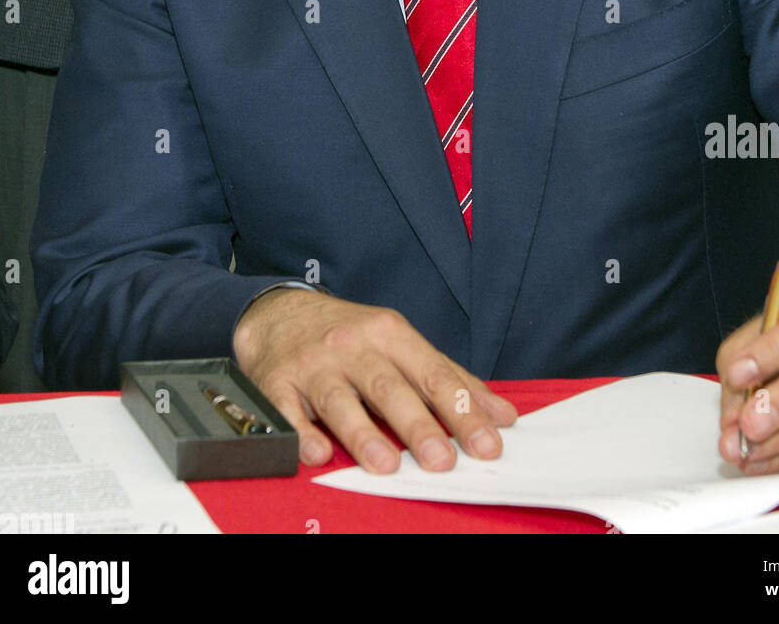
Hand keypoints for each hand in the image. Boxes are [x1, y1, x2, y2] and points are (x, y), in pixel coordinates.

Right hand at [233, 287, 516, 473]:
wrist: (279, 313)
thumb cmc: (351, 335)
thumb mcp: (401, 343)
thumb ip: (449, 379)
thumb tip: (502, 416)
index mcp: (390, 333)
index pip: (433, 374)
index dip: (461, 410)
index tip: (486, 443)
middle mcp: (352, 345)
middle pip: (389, 387)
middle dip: (418, 425)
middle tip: (442, 460)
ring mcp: (313, 364)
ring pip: (340, 400)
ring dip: (363, 434)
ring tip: (386, 465)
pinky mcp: (276, 383)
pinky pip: (287, 411)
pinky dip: (301, 434)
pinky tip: (317, 455)